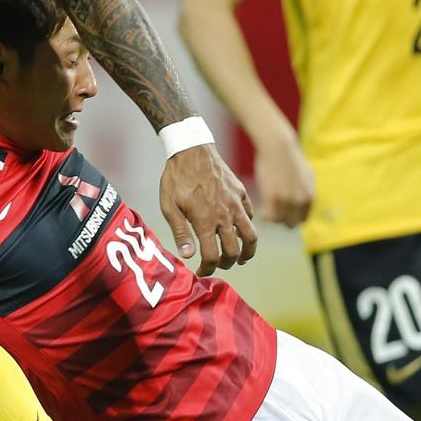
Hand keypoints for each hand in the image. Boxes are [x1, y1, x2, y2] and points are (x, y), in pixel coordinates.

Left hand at [159, 143, 256, 275]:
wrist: (191, 149)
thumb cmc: (176, 178)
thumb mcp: (169, 206)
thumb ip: (180, 232)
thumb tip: (188, 255)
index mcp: (205, 221)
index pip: (212, 256)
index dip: (208, 268)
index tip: (202, 271)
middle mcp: (224, 215)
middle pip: (234, 251)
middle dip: (227, 263)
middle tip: (219, 264)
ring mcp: (236, 204)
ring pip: (251, 236)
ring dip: (247, 251)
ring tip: (240, 257)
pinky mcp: (241, 194)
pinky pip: (250, 216)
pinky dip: (247, 227)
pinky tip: (238, 230)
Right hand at [252, 133, 314, 226]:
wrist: (279, 147)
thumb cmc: (290, 158)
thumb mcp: (307, 175)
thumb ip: (307, 190)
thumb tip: (307, 197)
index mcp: (309, 198)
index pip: (301, 220)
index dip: (292, 217)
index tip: (283, 212)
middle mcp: (300, 201)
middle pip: (290, 223)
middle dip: (282, 218)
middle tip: (273, 211)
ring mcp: (286, 200)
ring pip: (278, 220)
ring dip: (272, 216)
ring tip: (266, 208)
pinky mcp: (272, 197)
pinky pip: (268, 216)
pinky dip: (265, 215)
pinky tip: (261, 208)